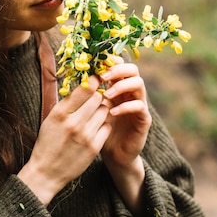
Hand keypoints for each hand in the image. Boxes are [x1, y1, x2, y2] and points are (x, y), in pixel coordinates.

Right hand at [18, 75, 111, 205]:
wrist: (46, 172)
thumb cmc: (48, 142)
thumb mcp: (51, 119)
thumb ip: (67, 103)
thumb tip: (84, 84)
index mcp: (60, 113)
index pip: (86, 88)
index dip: (94, 80)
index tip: (96, 78)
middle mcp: (74, 123)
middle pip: (98, 97)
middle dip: (98, 95)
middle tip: (95, 96)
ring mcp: (86, 136)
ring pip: (105, 110)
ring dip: (101, 109)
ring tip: (93, 113)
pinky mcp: (95, 147)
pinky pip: (107, 126)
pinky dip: (103, 124)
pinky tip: (95, 127)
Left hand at [100, 59, 152, 216]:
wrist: (112, 156)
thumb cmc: (97, 132)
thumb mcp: (90, 110)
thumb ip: (87, 94)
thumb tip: (72, 77)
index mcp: (118, 87)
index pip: (119, 65)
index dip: (109, 61)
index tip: (95, 63)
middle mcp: (131, 93)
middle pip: (132, 69)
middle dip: (117, 69)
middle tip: (103, 76)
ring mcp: (139, 105)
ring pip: (139, 84)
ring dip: (121, 86)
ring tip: (106, 95)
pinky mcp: (144, 120)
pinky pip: (139, 107)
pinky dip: (126, 107)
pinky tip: (112, 113)